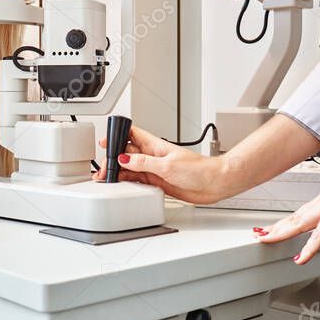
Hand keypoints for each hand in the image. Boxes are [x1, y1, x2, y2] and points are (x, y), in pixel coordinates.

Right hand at [93, 125, 228, 203]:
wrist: (214, 184)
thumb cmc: (199, 169)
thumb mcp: (167, 165)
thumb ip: (144, 163)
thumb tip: (125, 159)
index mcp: (156, 145)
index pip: (132, 134)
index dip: (117, 135)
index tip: (105, 141)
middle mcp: (153, 156)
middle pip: (127, 153)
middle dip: (114, 159)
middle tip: (105, 168)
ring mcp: (155, 169)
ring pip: (131, 168)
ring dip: (119, 172)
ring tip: (107, 178)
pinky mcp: (158, 182)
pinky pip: (138, 181)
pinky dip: (128, 182)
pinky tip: (122, 185)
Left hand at [255, 156, 319, 262]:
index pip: (303, 214)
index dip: (288, 223)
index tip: (276, 229)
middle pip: (296, 217)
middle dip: (276, 227)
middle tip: (260, 234)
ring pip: (300, 222)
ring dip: (282, 232)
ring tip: (266, 240)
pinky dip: (309, 247)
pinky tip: (301, 257)